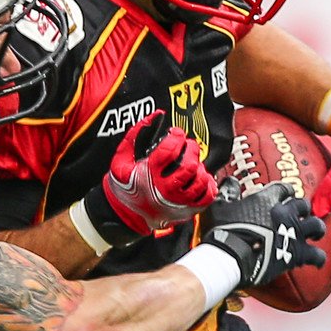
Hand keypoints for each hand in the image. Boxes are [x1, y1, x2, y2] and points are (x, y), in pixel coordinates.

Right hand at [82, 110, 216, 247]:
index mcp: (149, 174)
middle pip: (189, 166)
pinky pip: (206, 198)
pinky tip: (200, 178)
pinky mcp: (186, 211)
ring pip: (200, 182)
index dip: (176, 136)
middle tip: (188, 146)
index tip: (175, 133)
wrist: (124, 214)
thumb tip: (155, 116)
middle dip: (191, 150)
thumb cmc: (124, 186)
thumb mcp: (121, 158)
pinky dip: (208, 185)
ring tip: (192, 162)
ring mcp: (177, 202)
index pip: (170, 150)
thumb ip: (136, 134)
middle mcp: (165, 189)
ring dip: (200, 167)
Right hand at [202, 178, 325, 288]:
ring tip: (314, 233)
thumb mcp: (219, 206)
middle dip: (302, 209)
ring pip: (316, 226)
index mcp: (267, 199)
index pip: (283, 188)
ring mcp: (293, 234)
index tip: (285, 194)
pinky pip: (316, 255)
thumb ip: (228, 192)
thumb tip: (231, 181)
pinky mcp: (296, 254)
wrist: (231, 255)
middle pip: (303, 205)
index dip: (285, 191)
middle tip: (298, 214)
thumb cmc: (223, 230)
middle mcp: (285, 214)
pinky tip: (316, 260)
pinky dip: (317, 257)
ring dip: (316, 228)